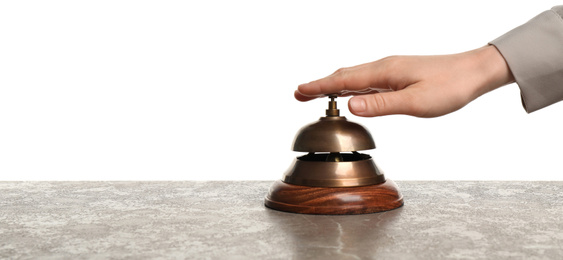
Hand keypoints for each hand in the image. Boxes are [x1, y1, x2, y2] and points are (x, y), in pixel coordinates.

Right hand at [295, 45, 514, 117]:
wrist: (474, 72)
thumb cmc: (449, 87)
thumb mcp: (416, 102)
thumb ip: (381, 104)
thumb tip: (349, 105)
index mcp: (384, 72)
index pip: (343, 81)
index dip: (319, 86)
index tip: (299, 91)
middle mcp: (384, 67)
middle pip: (344, 76)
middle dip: (320, 85)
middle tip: (299, 94)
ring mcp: (391, 70)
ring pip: (354, 77)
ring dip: (333, 85)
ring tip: (316, 93)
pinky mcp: (398, 75)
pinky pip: (366, 80)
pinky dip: (350, 86)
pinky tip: (350, 92)